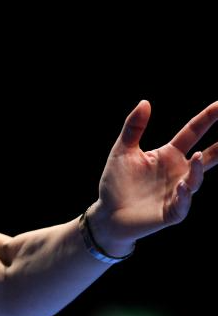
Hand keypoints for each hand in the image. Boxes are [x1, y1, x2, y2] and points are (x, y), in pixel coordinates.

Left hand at [89, 99, 217, 253]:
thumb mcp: (122, 151)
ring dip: (198, 169)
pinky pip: (182, 203)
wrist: (107, 213)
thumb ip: (134, 128)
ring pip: (195, 180)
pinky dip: (184, 195)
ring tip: (199, 155)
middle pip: (207, 156)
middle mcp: (179, 172)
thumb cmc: (116, 182)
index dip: (207, 118)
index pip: (193, 132)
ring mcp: (178, 192)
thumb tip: (145, 102)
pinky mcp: (171, 212)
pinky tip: (182, 185)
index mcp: (170, 154)